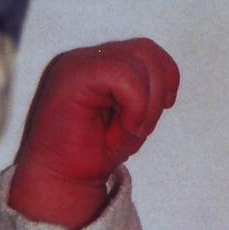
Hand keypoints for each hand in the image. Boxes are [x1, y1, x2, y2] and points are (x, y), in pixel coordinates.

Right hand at [7, 38, 179, 228]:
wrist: (62, 179)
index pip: (147, 50)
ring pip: (139, 61)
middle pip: (147, 50)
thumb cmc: (93, 151)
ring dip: (145, 105)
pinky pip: (124, 75)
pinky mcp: (73, 74)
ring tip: (128, 131)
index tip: (163, 109)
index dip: (166, 78)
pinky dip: (134, 107)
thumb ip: (147, 92)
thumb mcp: (133, 117)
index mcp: (100, 63)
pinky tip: (119, 131)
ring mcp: (79, 63)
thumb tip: (165, 77)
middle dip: (158, 92)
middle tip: (141, 127)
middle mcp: (88, 57)